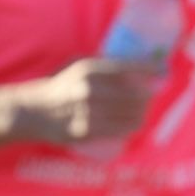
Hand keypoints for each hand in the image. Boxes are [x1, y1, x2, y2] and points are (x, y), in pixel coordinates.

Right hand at [23, 57, 158, 143]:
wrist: (32, 111)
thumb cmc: (60, 86)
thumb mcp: (78, 66)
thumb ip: (103, 64)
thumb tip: (137, 64)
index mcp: (89, 70)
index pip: (128, 67)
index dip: (150, 69)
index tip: (162, 70)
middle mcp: (90, 90)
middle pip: (135, 93)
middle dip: (148, 94)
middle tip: (151, 94)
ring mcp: (88, 112)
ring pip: (131, 113)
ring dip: (143, 111)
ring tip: (144, 109)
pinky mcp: (86, 132)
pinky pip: (120, 129)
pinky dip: (133, 126)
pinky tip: (137, 122)